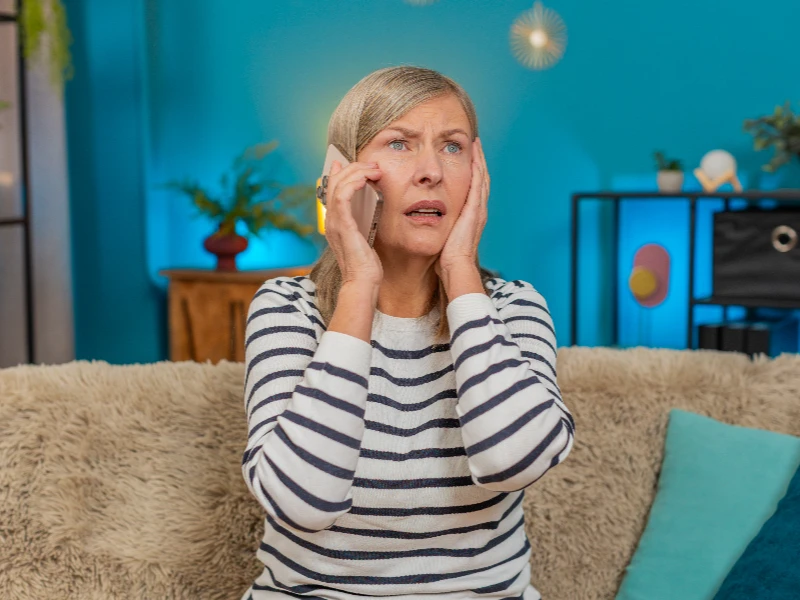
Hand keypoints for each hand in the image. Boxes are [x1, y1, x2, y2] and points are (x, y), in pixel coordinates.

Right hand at [325, 159, 384, 286]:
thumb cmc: (366, 266)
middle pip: (334, 183)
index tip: (357, 164)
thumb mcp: (366, 239)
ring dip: (357, 172)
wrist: (362, 282)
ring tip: (374, 169)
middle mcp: (330, 220)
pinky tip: (365, 179)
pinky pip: (342, 196)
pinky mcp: (342, 225)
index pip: (333, 190)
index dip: (342, 173)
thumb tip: (372, 209)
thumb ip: (365, 223)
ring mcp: (334, 222)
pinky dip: (353, 183)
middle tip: (372, 165)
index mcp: (335, 223)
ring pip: (338, 185)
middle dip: (353, 168)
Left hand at [434, 137, 489, 277]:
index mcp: (471, 216)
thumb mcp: (443, 236)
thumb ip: (440, 226)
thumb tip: (425, 220)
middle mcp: (478, 210)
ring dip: (479, 159)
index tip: (467, 157)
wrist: (456, 266)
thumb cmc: (447, 257)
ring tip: (475, 144)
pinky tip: (474, 156)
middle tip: (475, 143)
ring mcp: (478, 209)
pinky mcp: (475, 209)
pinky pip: (478, 183)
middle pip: (481, 179)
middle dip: (478, 160)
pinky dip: (477, 168)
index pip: (473, 188)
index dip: (472, 171)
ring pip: (482, 177)